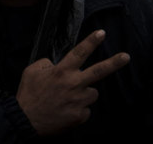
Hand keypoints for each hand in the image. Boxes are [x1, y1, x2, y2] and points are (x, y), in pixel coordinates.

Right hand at [15, 30, 130, 135]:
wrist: (26, 120)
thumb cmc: (28, 94)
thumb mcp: (31, 71)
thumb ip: (46, 63)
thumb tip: (55, 64)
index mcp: (61, 71)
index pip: (79, 53)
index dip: (91, 42)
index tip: (101, 33)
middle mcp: (73, 84)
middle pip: (98, 71)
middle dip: (114, 63)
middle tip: (126, 56)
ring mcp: (79, 101)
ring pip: (91, 93)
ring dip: (84, 93)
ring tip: (67, 98)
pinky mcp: (81, 115)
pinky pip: (85, 108)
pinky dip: (78, 108)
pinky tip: (65, 109)